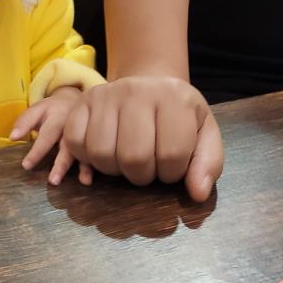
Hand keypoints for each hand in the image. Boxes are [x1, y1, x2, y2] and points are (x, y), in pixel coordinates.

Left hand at [11, 87, 93, 186]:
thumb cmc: (52, 109)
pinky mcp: (91, 140)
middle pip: (68, 145)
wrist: (76, 98)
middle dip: (62, 164)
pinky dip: (92, 167)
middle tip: (53, 181)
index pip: (46, 136)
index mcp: (58, 118)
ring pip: (84, 150)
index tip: (26, 166)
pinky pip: (93, 153)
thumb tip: (12, 137)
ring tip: (83, 181)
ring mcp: (85, 134)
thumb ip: (24, 122)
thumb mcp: (36, 110)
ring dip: (84, 167)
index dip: (37, 152)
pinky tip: (89, 179)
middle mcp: (73, 126)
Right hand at [62, 76, 222, 201]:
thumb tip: (197, 194)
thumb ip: (207, 165)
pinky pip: (75, 142)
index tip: (172, 166)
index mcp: (176, 98)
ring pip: (101, 153)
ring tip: (126, 161)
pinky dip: (87, 158)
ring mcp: (107, 94)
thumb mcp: (203, 135)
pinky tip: (105, 152)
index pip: (172, 154)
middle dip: (142, 176)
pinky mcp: (83, 101)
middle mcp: (138, 90)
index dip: (172, 173)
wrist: (150, 88)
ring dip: (114, 170)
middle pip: (133, 156)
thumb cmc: (178, 118)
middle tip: (147, 168)